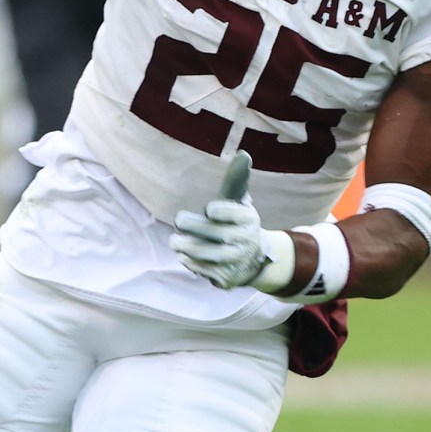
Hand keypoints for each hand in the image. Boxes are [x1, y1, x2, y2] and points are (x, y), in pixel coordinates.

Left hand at [173, 153, 275, 289]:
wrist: (254, 259)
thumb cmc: (237, 223)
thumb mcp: (238, 201)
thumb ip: (236, 180)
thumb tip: (243, 154)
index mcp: (249, 218)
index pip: (224, 211)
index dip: (215, 211)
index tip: (210, 210)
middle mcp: (246, 240)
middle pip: (209, 231)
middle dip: (190, 225)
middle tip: (180, 221)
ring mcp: (236, 261)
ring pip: (201, 251)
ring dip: (184, 245)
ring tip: (176, 241)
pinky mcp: (226, 277)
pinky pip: (198, 268)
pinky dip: (188, 261)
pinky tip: (185, 255)